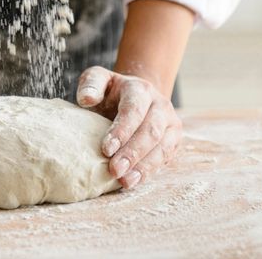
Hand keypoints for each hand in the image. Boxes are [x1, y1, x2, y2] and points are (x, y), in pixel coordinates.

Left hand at [76, 66, 181, 188]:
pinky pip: (164, 158)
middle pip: (150, 131)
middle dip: (132, 153)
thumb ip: (90, 85)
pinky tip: (133, 182)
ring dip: (143, 166)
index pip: (134, 110)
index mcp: (140, 89)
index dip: (122, 130)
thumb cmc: (111, 91)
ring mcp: (171, 123)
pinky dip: (149, 172)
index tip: (106, 149)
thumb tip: (86, 99)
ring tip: (124, 181)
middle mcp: (160, 105)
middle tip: (114, 170)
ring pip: (162, 147)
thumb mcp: (98, 79)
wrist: (135, 97)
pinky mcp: (174, 141)